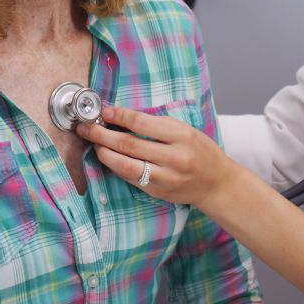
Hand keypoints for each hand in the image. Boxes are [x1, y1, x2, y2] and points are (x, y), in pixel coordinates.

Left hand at [76, 106, 235, 208]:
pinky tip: (108, 158)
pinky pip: (130, 177)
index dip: (118, 116)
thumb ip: (157, 125)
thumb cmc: (201, 151)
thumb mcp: (185, 130)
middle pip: (128, 144)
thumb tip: (122, 118)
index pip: (141, 122)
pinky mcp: (157, 191)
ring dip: (105, 153)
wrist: (216, 183)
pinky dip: (116, 166)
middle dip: (102, 134)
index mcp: (182, 136)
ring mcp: (165, 177)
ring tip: (94, 144)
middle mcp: (173, 157)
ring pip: (125, 165)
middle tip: (86, 128)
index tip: (104, 112)